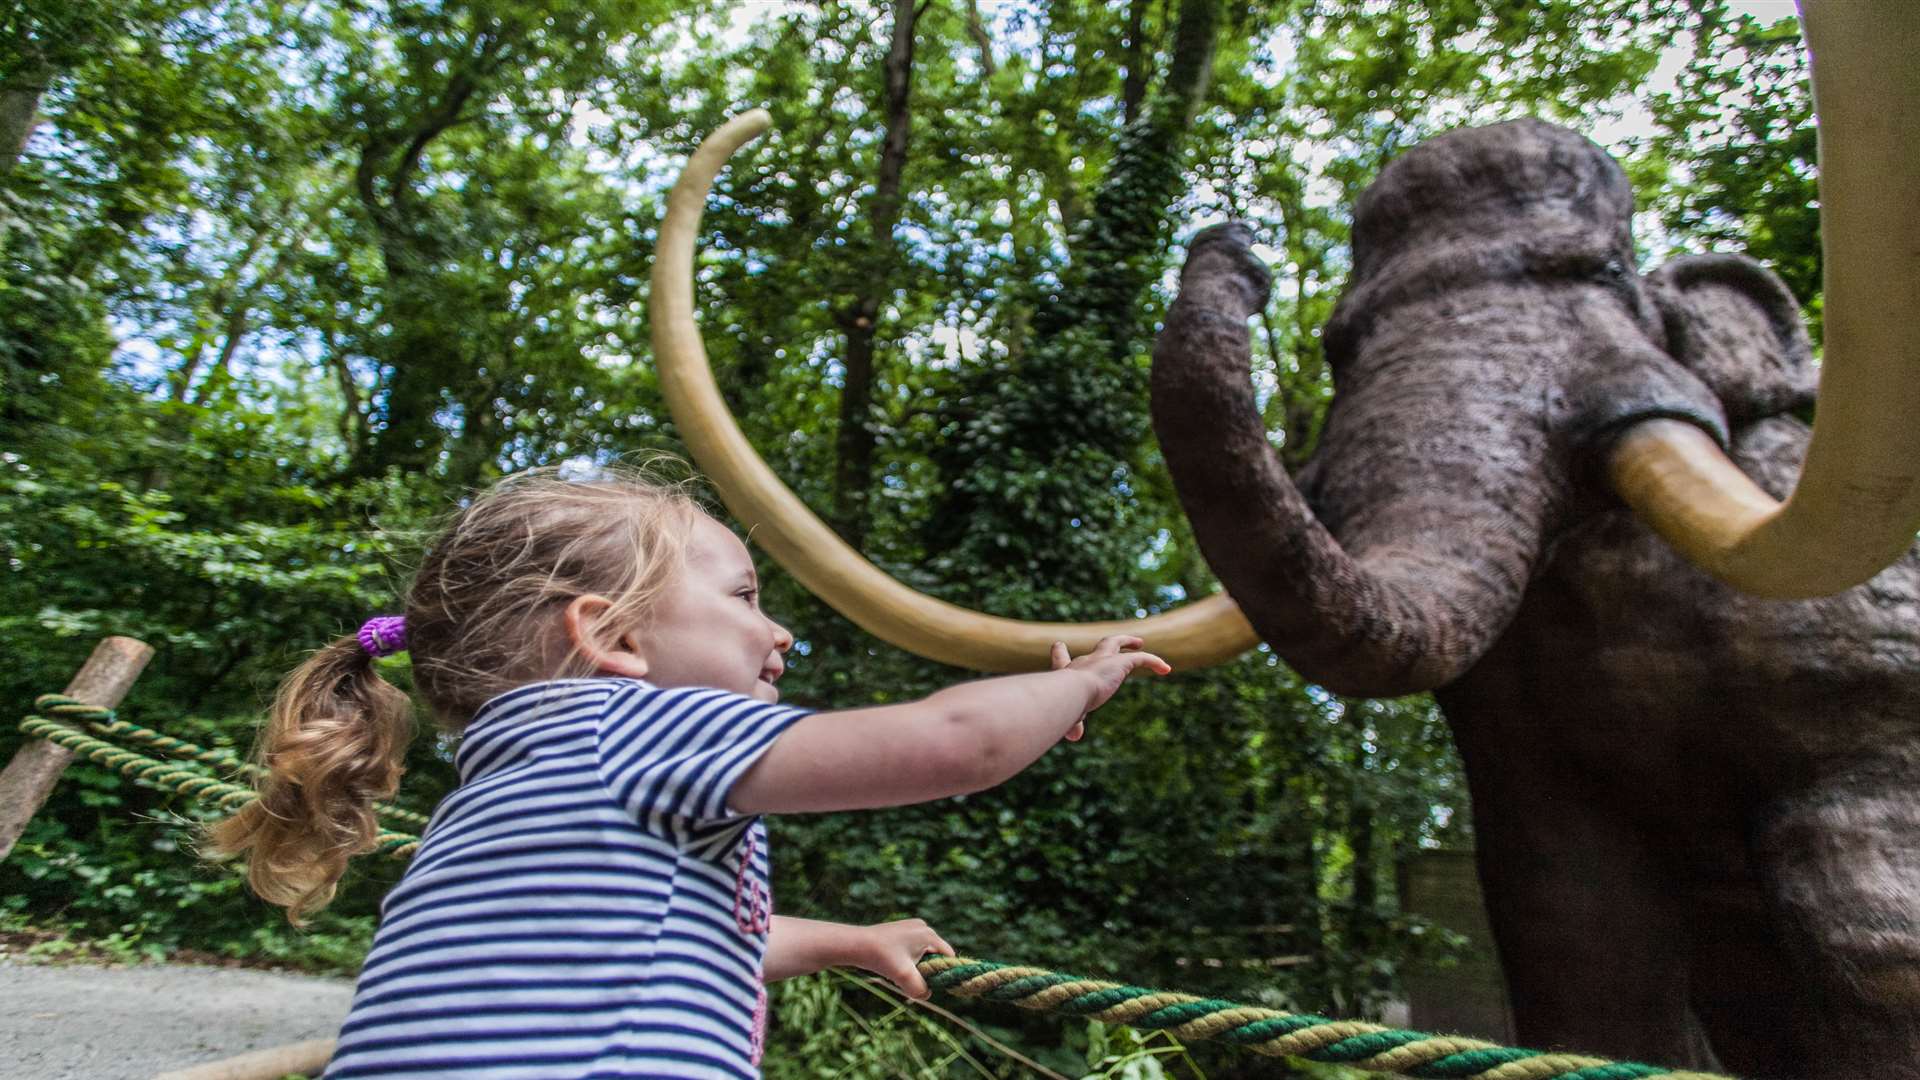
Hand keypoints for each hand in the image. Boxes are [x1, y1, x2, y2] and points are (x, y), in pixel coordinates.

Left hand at [856, 918, 953, 999]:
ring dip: (915, 967)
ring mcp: (911, 928)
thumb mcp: (904, 977)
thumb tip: (927, 994)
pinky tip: (892, 965)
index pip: (948, 956)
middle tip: (909, 979)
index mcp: (929, 935)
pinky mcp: (901, 932)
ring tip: (898, 971)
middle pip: (935, 956)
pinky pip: (912, 950)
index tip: (932, 985)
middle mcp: (923, 928)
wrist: (855, 944)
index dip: (944, 973)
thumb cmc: (881, 958)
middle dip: (926, 971)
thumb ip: (920, 989)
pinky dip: (906, 961)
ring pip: (922, 954)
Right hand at [1051, 635, 1172, 739]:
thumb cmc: (1064, 706)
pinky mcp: (1120, 663)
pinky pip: (1141, 658)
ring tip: (1139, 643)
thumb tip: (1074, 736)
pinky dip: (1154, 662)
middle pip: (1099, 646)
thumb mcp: (1069, 715)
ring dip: (1129, 642)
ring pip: (1117, 643)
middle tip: (1118, 641)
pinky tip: (1166, 669)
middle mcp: (1086, 662)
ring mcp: (1102, 659)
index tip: (1059, 646)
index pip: (1062, 660)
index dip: (1060, 653)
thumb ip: (1074, 724)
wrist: (1070, 693)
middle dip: (1109, 643)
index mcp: (1069, 673)